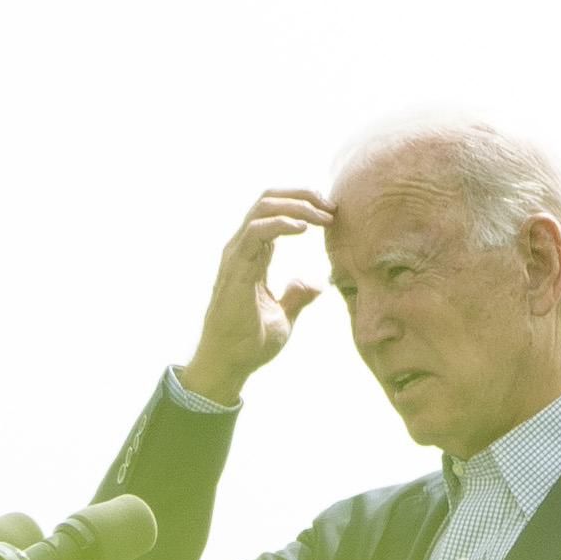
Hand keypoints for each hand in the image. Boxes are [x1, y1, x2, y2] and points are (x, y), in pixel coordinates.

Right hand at [182, 185, 332, 399]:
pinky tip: (304, 228)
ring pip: (262, 208)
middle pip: (268, 200)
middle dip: (302, 195)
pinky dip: (280, 223)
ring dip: (296, 205)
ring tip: (323, 215)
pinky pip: (256, 232)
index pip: (274, 212)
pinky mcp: (235, 267)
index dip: (303, 205)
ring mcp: (236, 255)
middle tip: (331, 206)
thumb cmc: (249, 343)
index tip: (331, 214)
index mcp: (252, 255)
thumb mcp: (284, 316)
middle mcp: (241, 249)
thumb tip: (316, 283)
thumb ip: (298, 296)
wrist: (228, 364)